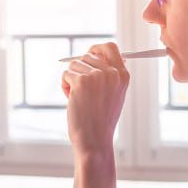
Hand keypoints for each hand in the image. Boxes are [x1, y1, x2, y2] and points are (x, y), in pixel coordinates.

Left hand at [61, 42, 129, 156]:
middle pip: (87, 56)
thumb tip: (94, 54)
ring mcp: (97, 76)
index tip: (89, 54)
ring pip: (74, 65)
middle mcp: (112, 73)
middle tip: (82, 91)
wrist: (95, 140)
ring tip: (79, 98)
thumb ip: (109, 74)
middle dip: (80, 70)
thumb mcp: (114, 94)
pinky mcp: (81, 81)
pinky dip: (65, 87)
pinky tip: (72, 101)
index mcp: (123, 75)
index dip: (96, 49)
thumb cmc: (101, 120)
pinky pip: (66, 75)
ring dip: (72, 80)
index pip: (110, 47)